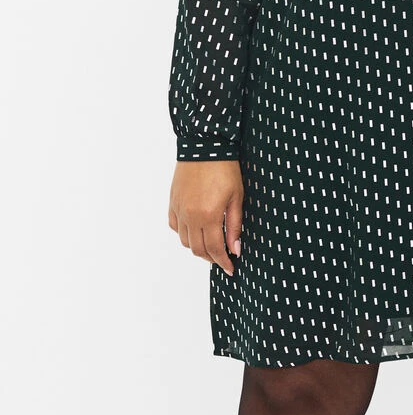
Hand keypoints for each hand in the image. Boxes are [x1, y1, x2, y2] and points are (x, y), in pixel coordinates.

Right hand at [168, 160, 243, 276]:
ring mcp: (179, 209)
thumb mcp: (236, 197)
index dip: (223, 262)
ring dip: (198, 247)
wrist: (205, 145)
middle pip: (198, 249)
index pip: (214, 249)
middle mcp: (190, 216)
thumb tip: (235, 249)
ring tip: (211, 244)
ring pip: (185, 241)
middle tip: (223, 258)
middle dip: (211, 258)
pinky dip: (184, 234)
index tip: (231, 268)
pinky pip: (175, 226)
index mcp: (208, 216)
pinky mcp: (173, 202)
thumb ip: (234, 225)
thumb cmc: (225, 168)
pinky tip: (195, 230)